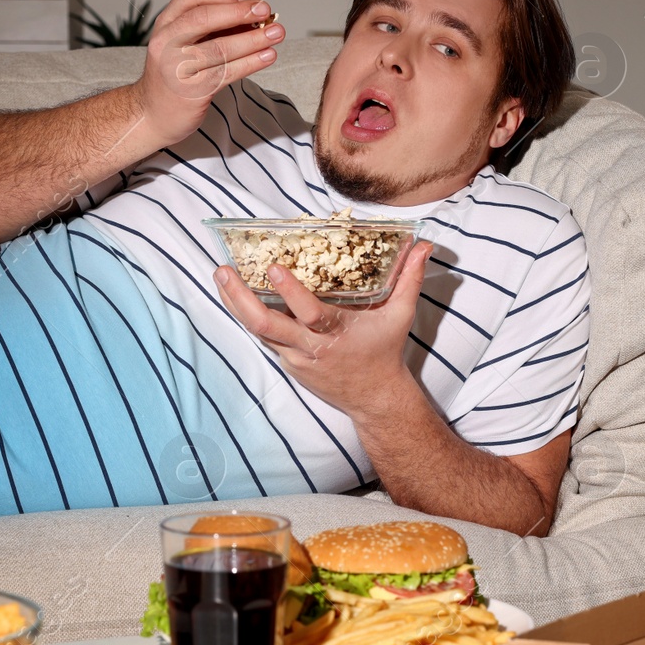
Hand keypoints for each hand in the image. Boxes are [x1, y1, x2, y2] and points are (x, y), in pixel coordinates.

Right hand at [134, 0, 285, 147]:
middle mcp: (167, 42)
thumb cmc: (175, 74)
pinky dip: (251, 62)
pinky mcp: (191, 91)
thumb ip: (212, 28)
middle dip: (239, 12)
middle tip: (266, 12)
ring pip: (219, 47)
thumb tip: (254, 15)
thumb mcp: (185, 43)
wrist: (153, 114)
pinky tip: (268, 56)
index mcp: (166, 23)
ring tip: (276, 34)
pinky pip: (226, 72)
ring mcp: (176, 67)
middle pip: (204, 18)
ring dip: (253, 39)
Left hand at [214, 241, 433, 419]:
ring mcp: (294, 355)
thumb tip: (423, 245)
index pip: (309, 313)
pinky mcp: (287, 360)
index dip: (290, 293)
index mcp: (336, 332)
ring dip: (235, 303)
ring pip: (256, 331)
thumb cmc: (384, 352)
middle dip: (240, 298)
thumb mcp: (400, 315)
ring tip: (221, 275)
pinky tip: (234, 292)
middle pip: (265, 325)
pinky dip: (246, 314)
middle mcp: (310, 346)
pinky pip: (263, 336)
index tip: (274, 267)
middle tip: (224, 270)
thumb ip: (409, 279)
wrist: (373, 398)